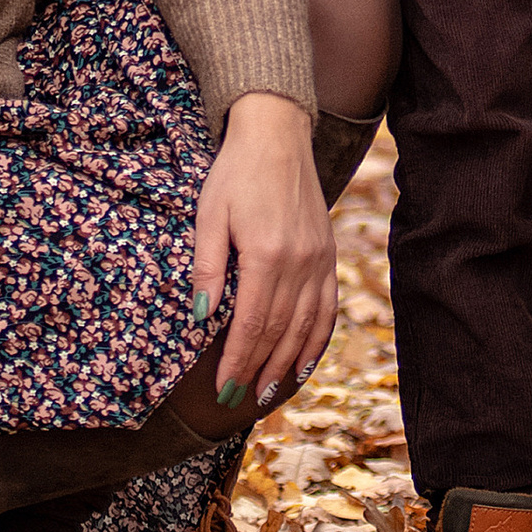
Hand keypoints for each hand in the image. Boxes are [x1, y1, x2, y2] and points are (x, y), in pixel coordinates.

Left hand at [191, 91, 337, 413]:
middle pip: (280, 330)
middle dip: (258, 367)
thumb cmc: (235, 173)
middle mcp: (299, 261)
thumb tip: (203, 320)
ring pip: (307, 325)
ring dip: (288, 361)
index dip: (238, 359)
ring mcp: (319, 257)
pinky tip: (305, 359)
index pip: (252, 324)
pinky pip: (327, 305)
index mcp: (267, 254)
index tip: (223, 387)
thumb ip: (208, 270)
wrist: (277, 134)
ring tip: (270, 389)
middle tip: (239, 397)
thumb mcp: (209, 216)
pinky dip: (317, 338)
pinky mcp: (328, 252)